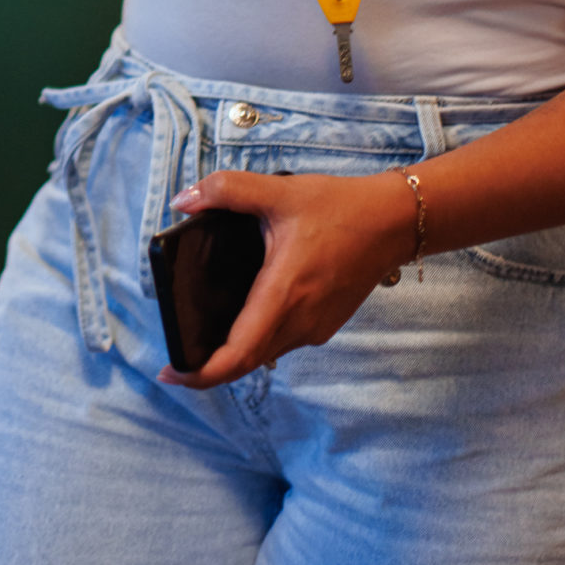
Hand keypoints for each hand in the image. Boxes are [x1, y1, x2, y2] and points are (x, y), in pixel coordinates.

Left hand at [160, 168, 415, 389]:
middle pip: (245, 361)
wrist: (394, 221)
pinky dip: (257, 339)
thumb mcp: (279, 191)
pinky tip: (242, 317)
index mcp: (284, 295)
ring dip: (234, 354)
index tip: (171, 373)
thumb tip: (183, 201)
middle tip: (176, 359)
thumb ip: (227, 191)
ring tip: (201, 338)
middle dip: (208, 367)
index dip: (202, 373)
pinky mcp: (325, 323)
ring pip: (264, 353)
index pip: (238, 354)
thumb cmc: (340, 208)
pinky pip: (282, 341)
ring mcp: (315, 327)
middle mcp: (300, 321)